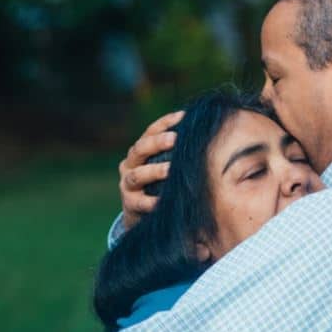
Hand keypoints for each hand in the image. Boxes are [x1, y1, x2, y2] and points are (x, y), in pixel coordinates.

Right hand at [117, 110, 184, 228]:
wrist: (140, 214)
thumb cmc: (159, 184)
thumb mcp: (163, 166)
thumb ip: (176, 152)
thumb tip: (204, 132)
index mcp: (139, 151)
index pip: (150, 132)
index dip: (165, 123)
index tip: (183, 116)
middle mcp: (129, 165)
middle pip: (140, 149)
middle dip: (157, 143)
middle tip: (175, 139)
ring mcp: (127, 184)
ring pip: (137, 174)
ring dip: (154, 171)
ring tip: (170, 170)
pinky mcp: (129, 204)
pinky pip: (140, 202)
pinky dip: (151, 202)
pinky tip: (163, 201)